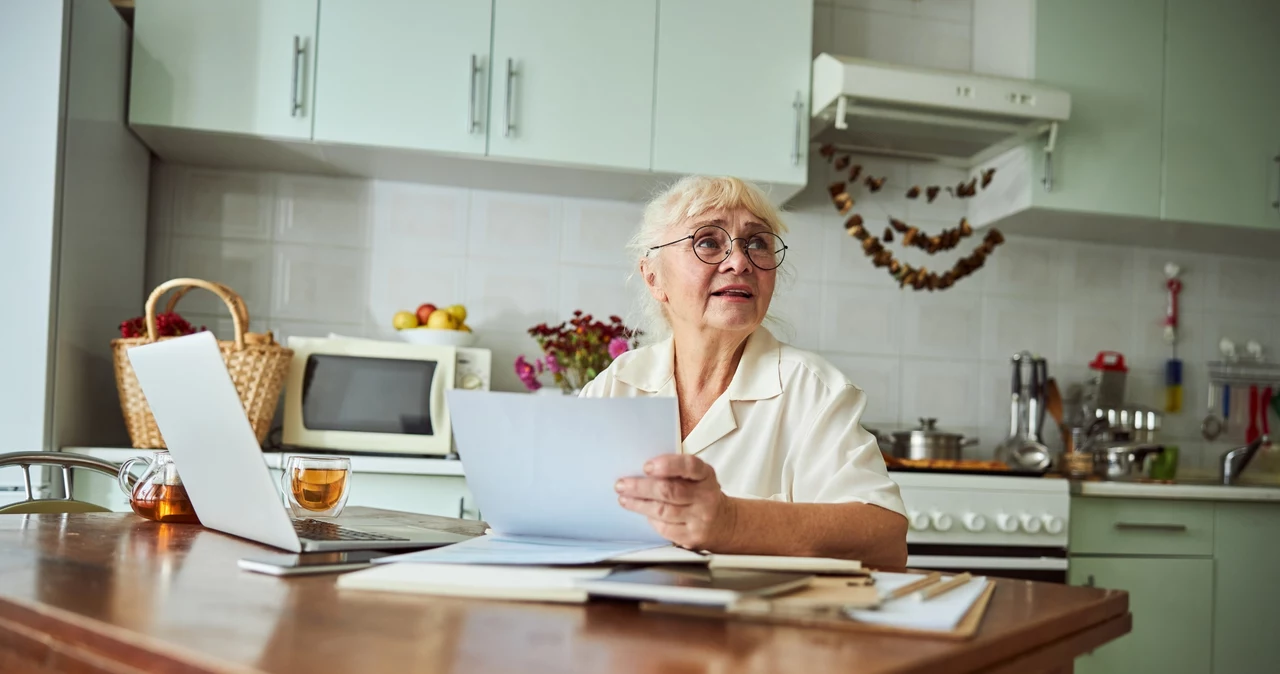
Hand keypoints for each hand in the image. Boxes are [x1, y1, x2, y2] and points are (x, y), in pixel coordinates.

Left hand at [614, 454, 736, 550]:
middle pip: (669, 491)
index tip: (647, 466)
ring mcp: (699, 519)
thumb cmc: (702, 495)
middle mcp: (705, 497)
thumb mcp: (697, 477)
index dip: (667, 465)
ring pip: (663, 511)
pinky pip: (664, 528)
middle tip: (622, 485)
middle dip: (641, 487)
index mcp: (705, 475)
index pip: (689, 466)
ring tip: (624, 498)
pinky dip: (650, 519)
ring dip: (639, 504)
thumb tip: (641, 471)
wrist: (724, 524)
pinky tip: (642, 512)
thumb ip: (675, 471)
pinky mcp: (691, 537)